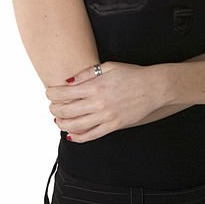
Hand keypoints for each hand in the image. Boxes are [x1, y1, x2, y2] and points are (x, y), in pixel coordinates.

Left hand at [47, 62, 163, 142]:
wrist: (154, 87)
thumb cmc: (133, 74)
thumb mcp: (109, 66)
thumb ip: (88, 73)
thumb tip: (68, 81)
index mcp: (95, 86)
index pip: (63, 93)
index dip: (52, 93)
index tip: (50, 93)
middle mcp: (98, 103)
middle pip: (65, 111)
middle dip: (54, 109)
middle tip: (53, 107)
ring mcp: (106, 116)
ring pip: (75, 126)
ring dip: (62, 124)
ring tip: (59, 120)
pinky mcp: (114, 125)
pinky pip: (91, 135)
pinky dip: (78, 137)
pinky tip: (72, 134)